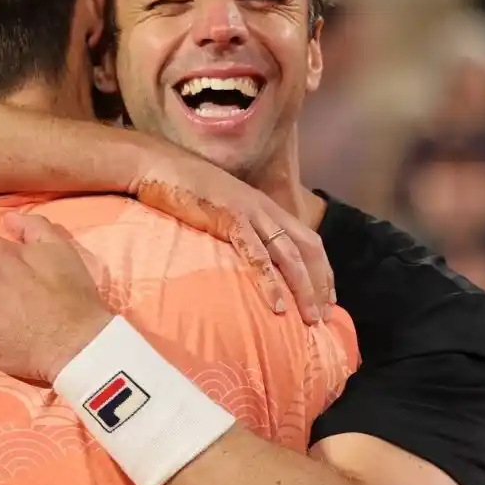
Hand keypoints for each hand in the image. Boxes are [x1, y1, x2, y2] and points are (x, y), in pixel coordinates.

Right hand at [132, 155, 334, 323]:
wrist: (157, 166)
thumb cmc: (184, 189)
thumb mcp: (221, 208)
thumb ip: (237, 227)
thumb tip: (242, 257)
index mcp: (266, 206)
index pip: (308, 239)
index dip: (322, 269)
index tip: (327, 298)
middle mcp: (265, 209)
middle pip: (307, 248)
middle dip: (319, 283)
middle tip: (324, 317)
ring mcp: (249, 213)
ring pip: (288, 255)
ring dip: (303, 288)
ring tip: (309, 318)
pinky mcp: (229, 219)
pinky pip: (256, 255)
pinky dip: (270, 282)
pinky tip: (277, 306)